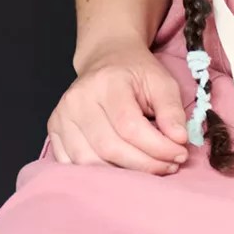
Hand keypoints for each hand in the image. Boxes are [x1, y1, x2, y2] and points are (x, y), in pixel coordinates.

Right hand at [45, 44, 192, 174]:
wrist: (106, 58)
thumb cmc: (136, 73)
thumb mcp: (162, 82)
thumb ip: (172, 111)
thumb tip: (179, 141)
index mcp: (107, 83)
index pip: (130, 126)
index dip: (157, 147)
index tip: (179, 154)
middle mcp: (78, 99)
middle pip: (109, 148)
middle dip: (144, 165)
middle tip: (169, 167)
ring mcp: (61, 116)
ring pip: (89, 162)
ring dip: (123, 174)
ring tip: (149, 170)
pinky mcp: (54, 130)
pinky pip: (72, 164)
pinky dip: (98, 174)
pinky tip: (123, 170)